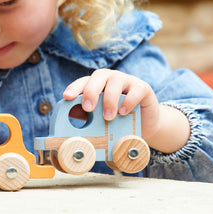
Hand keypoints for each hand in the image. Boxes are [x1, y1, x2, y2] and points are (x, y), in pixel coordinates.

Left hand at [62, 69, 189, 152]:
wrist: (146, 124)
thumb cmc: (120, 121)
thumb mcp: (103, 121)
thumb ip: (91, 122)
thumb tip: (73, 137)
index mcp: (98, 84)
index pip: (84, 81)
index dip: (74, 87)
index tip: (67, 97)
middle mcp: (111, 79)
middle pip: (98, 76)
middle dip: (91, 91)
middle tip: (88, 109)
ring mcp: (127, 81)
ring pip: (116, 81)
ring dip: (109, 99)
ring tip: (108, 117)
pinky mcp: (142, 88)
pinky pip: (136, 90)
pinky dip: (129, 101)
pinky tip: (124, 112)